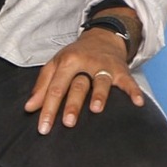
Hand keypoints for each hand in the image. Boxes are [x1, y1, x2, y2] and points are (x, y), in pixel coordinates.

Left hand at [25, 28, 143, 133]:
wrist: (102, 38)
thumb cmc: (75, 56)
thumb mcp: (55, 65)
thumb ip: (42, 86)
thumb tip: (29, 108)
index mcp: (67, 62)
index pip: (55, 88)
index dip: (47, 109)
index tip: (43, 128)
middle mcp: (86, 64)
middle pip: (78, 86)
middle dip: (72, 105)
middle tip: (67, 123)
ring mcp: (105, 67)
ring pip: (101, 82)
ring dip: (99, 95)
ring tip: (96, 110)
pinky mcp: (122, 71)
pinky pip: (129, 82)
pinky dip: (134, 91)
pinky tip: (138, 103)